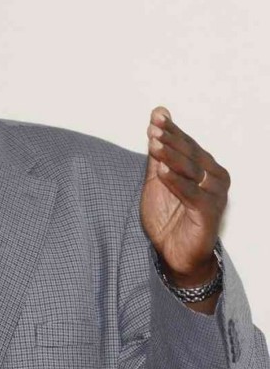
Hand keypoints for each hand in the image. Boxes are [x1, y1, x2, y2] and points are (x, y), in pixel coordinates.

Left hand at [141, 107, 229, 289]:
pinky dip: (175, 181)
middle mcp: (214, 178)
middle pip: (189, 154)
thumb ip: (157, 152)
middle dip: (170, 139)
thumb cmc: (169, 216)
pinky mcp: (208, 212)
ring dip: (171, 155)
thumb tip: (158, 117)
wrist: (174, 253)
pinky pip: (190, 193)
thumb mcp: (157, 179)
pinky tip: (161, 170)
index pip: (186, 143)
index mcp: (205, 167)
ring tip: (153, 143)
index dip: (171, 129)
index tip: (156, 116)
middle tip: (153, 128)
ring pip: (190, 170)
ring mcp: (213, 194)